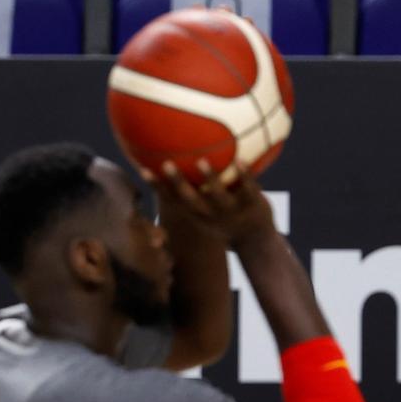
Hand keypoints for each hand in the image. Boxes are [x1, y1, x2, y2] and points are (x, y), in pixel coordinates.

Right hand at [141, 160, 274, 245]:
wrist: (256, 242)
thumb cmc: (226, 220)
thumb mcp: (207, 213)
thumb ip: (195, 192)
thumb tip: (180, 160)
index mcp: (197, 215)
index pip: (173, 201)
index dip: (158, 187)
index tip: (143, 169)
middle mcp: (212, 215)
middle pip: (191, 200)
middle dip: (178, 183)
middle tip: (166, 163)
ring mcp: (232, 211)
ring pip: (219, 196)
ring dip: (210, 179)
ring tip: (202, 161)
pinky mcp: (253, 205)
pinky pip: (248, 189)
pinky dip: (245, 175)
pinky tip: (241, 159)